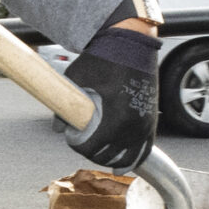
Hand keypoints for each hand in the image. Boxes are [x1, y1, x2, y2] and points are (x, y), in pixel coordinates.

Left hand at [63, 24, 158, 171]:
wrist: (131, 43)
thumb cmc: (104, 57)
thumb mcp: (77, 79)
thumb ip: (64, 106)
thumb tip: (58, 129)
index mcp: (115, 119)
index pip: (92, 148)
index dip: (78, 146)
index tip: (72, 137)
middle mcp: (133, 127)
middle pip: (109, 156)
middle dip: (93, 153)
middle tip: (83, 142)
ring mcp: (145, 125)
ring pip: (129, 158)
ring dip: (112, 160)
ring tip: (101, 156)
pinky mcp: (151, 120)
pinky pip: (145, 149)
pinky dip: (133, 158)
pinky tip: (122, 165)